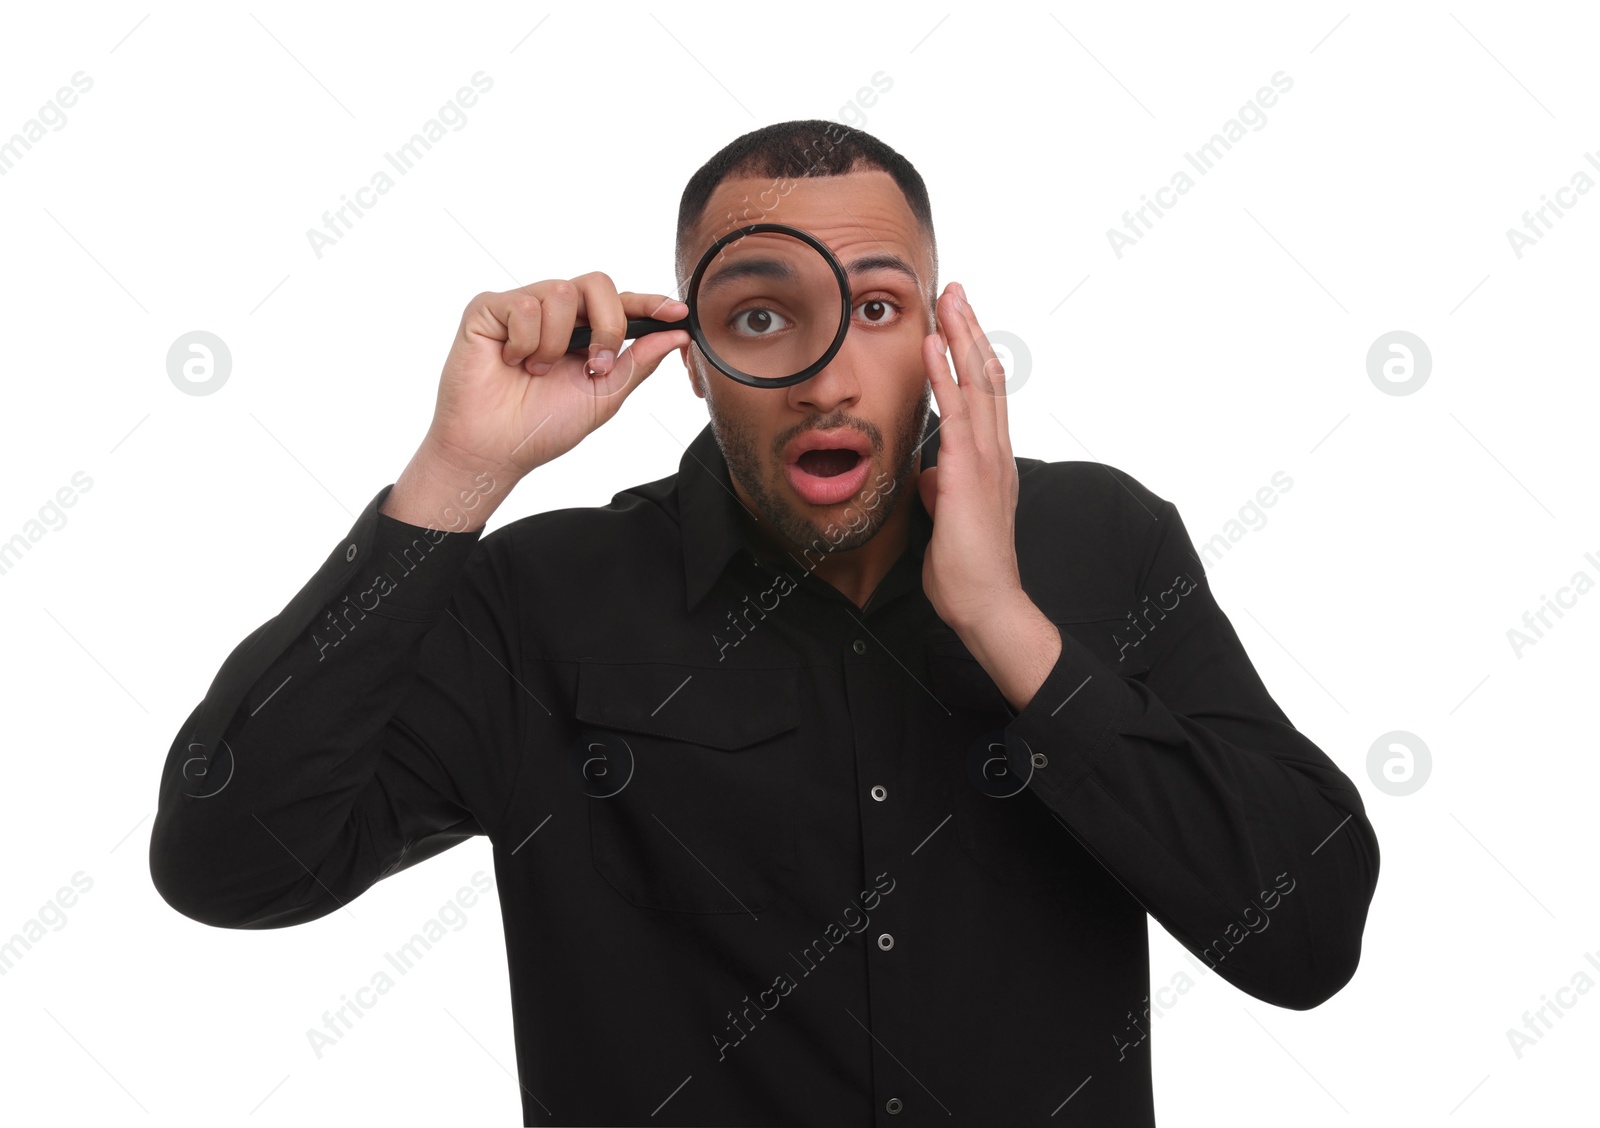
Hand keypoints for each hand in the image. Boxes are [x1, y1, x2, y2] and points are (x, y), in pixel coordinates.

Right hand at [423, 274, 689, 482]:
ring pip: (561, 292)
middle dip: (608, 324)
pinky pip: (524, 305)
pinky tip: (512, 362)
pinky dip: (525, 341)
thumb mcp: (605, 396)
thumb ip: (638, 362)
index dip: (650, 303)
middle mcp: (556, 314)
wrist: (496, 448)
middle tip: (595, 366)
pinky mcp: (489, 308)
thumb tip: (677, 337)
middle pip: (597, 283)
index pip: (622, 303)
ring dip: (557, 343)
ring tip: (537, 371)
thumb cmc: (543, 426)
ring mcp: (522, 307)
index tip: (677, 312)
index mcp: (585, 332)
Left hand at [917, 281, 1024, 632]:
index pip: (985, 394)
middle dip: (970, 329)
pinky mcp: (969, 472)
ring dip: (960, 336)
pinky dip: (944, 373)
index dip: (972, 353)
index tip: (958, 320)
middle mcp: (996, 452)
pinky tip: (932, 343)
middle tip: (956, 289)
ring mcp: (986, 459)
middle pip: (987, 375)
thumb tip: (927, 472)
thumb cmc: (966, 570)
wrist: (986, 604)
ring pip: (978, 382)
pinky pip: (956, 411)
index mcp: (992, 461)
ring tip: (948, 298)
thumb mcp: (945, 518)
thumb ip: (940, 488)